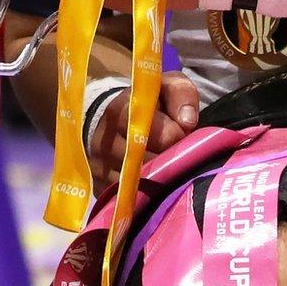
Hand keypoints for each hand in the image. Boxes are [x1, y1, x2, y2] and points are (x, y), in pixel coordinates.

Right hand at [88, 72, 200, 190]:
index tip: (182, 135)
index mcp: (122, 111)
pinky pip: (126, 199)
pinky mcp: (98, 186)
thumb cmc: (143, 102)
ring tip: (166, 172)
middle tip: (178, 157)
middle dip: (171, 163)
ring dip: (158, 182)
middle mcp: (106, 140)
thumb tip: (188, 122)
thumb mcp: (164, 86)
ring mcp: (99, 166)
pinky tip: (151, 186)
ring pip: (140, 185)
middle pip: (152, 164)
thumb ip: (182, 94)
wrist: (104, 116)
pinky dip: (143, 196)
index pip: (164, 136)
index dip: (180, 138)